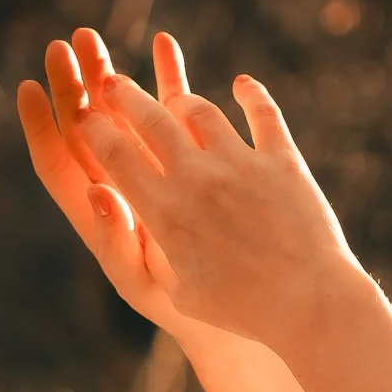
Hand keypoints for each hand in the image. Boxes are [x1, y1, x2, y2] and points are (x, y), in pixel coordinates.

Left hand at [17, 29, 213, 339]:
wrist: (241, 307)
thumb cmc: (187, 307)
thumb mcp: (146, 281)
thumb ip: (115, 239)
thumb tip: (94, 192)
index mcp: (100, 216)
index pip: (59, 164)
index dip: (41, 128)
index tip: (29, 87)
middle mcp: (121, 186)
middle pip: (85, 129)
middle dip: (73, 86)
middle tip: (64, 45)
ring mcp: (154, 167)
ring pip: (123, 113)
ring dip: (108, 74)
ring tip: (91, 35)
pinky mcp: (191, 156)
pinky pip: (173, 111)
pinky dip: (167, 78)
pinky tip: (163, 42)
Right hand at [69, 60, 364, 353]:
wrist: (307, 304)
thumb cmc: (237, 309)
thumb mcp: (176, 290)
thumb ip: (140, 243)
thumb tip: (100, 196)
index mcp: (166, 213)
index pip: (115, 155)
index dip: (94, 129)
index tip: (84, 117)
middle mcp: (199, 179)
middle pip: (150, 119)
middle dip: (123, 95)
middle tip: (111, 83)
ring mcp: (242, 165)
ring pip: (201, 110)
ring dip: (181, 96)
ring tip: (173, 97)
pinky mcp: (283, 161)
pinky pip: (263, 114)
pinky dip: (251, 95)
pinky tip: (242, 85)